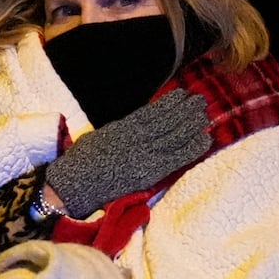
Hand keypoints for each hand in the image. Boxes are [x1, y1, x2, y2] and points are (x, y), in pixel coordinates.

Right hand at [45, 88, 211, 217]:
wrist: (72, 184)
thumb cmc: (78, 164)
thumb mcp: (96, 138)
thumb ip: (115, 132)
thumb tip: (127, 128)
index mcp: (123, 128)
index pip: (152, 111)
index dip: (169, 102)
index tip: (182, 94)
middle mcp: (136, 138)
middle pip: (167, 120)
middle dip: (185, 109)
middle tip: (200, 100)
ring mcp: (144, 154)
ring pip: (175, 135)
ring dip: (192, 123)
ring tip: (205, 114)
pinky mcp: (149, 172)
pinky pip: (177, 157)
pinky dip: (192, 148)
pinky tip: (205, 138)